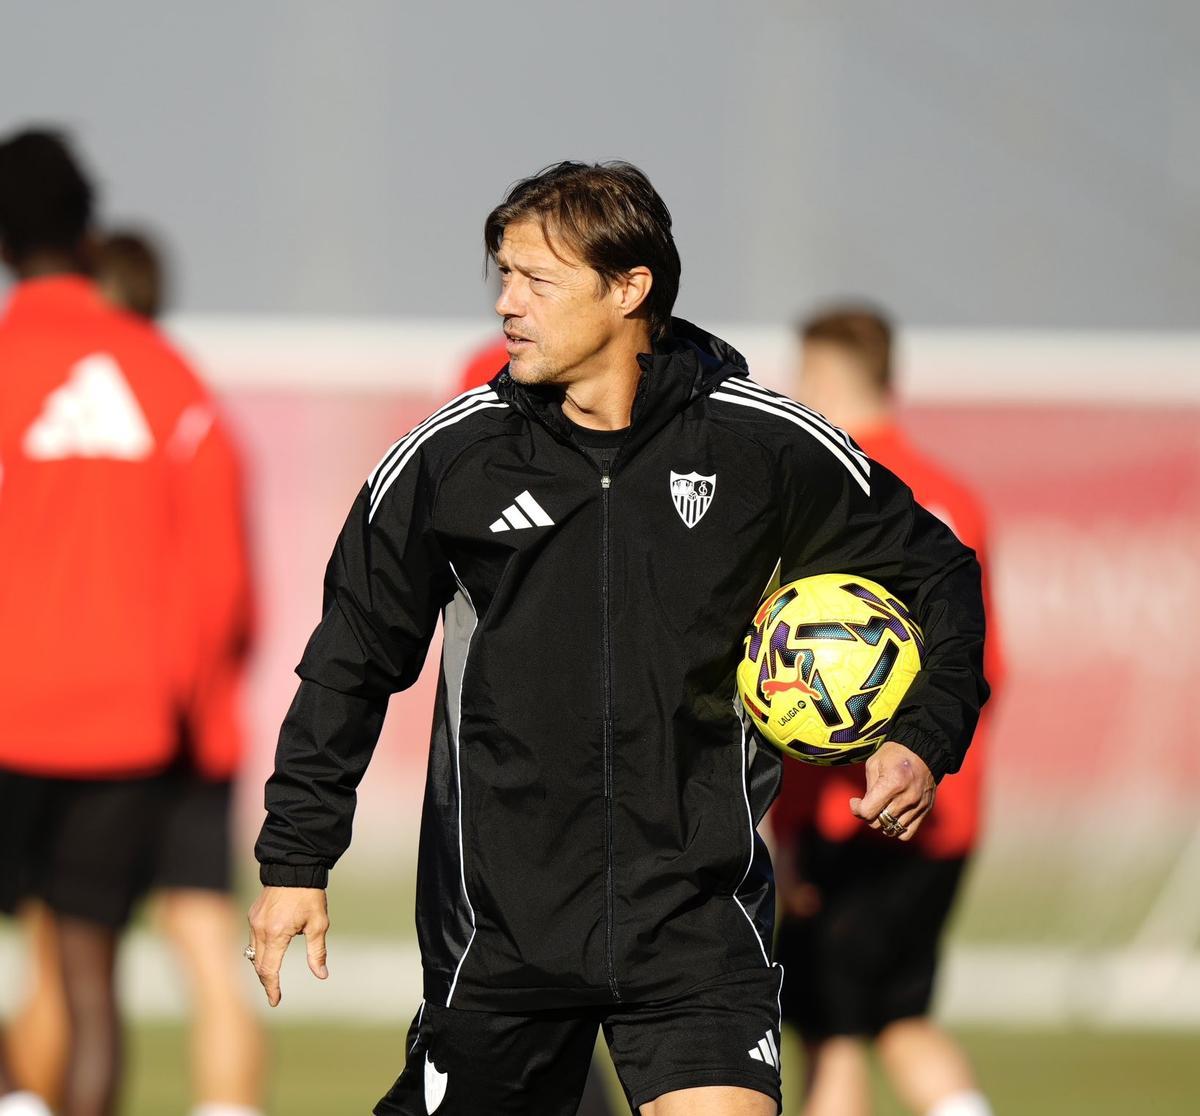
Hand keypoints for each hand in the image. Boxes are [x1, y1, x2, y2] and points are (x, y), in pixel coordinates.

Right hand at [246, 886, 329, 1006]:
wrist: (295, 868)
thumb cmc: (310, 895)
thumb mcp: (319, 924)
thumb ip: (317, 951)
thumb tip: (321, 975)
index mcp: (277, 934)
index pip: (269, 970)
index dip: (272, 988)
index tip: (275, 1001)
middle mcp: (260, 929)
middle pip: (258, 965)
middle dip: (266, 980)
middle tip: (274, 993)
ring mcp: (253, 922)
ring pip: (253, 953)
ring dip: (262, 966)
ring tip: (272, 977)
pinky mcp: (252, 915)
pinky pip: (253, 939)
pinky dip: (260, 950)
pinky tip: (268, 953)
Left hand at [849, 741, 934, 841]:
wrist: (922, 751)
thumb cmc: (894, 755)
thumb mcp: (874, 765)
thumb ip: (868, 789)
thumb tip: (863, 808)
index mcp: (892, 784)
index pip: (868, 812)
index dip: (856, 809)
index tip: (856, 801)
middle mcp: (907, 799)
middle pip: (878, 823)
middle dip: (868, 815)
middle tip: (868, 803)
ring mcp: (918, 807)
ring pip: (892, 830)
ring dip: (882, 823)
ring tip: (881, 809)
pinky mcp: (925, 811)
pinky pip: (907, 833)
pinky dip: (897, 829)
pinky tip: (893, 816)